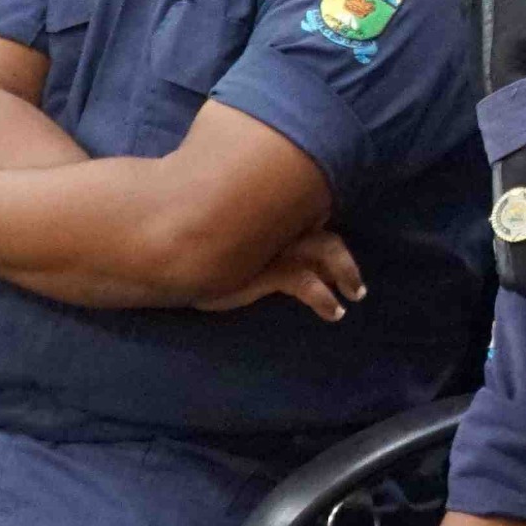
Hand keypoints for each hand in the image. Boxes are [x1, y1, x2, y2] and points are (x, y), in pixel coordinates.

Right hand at [202, 226, 368, 317]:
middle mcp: (277, 224)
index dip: (326, 235)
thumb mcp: (224, 238)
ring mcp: (275, 245)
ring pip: (326, 251)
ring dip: (346, 273)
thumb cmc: (192, 245)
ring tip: (354, 295)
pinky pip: (307, 283)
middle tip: (354, 284)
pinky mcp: (268, 270)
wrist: (170, 253)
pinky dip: (326, 299)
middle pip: (325, 234)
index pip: (310, 216)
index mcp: (269, 214)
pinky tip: (333, 312)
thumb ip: (246, 234)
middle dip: (344, 260)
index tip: (331, 258)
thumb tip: (265, 246)